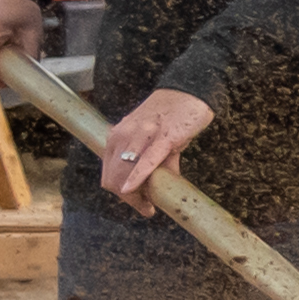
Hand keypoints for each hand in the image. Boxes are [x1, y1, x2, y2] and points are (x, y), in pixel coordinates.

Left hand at [93, 86, 217, 207]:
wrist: (190, 90)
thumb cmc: (174, 114)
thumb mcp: (156, 138)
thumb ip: (154, 161)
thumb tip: (160, 185)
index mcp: (118, 136)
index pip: (108, 173)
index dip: (120, 193)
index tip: (137, 203)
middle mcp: (123, 135)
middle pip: (112, 178)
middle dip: (127, 199)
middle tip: (145, 209)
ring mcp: (141, 136)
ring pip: (124, 174)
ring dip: (134, 197)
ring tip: (149, 208)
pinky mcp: (163, 138)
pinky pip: (146, 162)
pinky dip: (137, 178)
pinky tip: (133, 191)